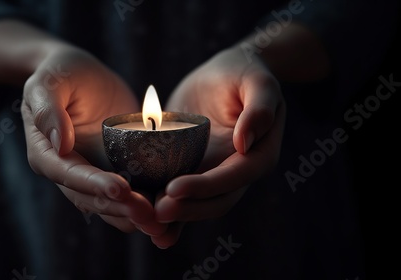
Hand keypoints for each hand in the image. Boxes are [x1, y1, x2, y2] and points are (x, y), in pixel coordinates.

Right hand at [21, 45, 166, 234]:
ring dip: (135, 215)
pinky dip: (147, 203)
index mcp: (47, 153)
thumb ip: (47, 109)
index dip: (94, 185)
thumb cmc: (61, 73)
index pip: (69, 174)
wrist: (83, 75)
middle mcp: (69, 171)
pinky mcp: (115, 169)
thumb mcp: (49, 82)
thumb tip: (59, 143)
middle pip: (93, 198)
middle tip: (149, 215)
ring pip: (112, 204)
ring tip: (162, 222)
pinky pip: (130, 193)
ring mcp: (93, 173)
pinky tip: (170, 211)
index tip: (120, 190)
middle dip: (121, 208)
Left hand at [151, 44, 285, 247]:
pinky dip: (167, 210)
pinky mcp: (194, 169)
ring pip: (198, 204)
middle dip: (187, 209)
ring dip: (176, 217)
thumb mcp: (258, 82)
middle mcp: (237, 171)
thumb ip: (259, 109)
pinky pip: (182, 193)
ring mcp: (214, 173)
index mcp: (258, 155)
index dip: (205, 186)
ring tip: (146, 222)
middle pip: (215, 200)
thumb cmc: (243, 73)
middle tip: (156, 211)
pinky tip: (144, 221)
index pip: (233, 177)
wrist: (223, 75)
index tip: (174, 188)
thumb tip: (244, 144)